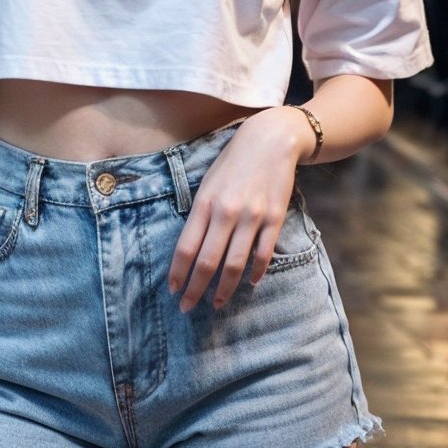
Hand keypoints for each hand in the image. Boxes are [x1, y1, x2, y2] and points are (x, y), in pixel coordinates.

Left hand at [168, 107, 313, 312]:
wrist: (269, 140)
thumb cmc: (232, 162)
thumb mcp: (207, 184)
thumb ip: (199, 215)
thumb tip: (189, 250)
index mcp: (204, 203)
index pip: (185, 247)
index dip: (178, 274)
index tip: (173, 291)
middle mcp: (226, 212)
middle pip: (207, 262)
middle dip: (195, 289)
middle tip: (188, 308)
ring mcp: (252, 217)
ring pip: (235, 264)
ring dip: (224, 289)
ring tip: (217, 303)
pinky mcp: (274, 218)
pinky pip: (263, 254)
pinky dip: (255, 272)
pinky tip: (249, 282)